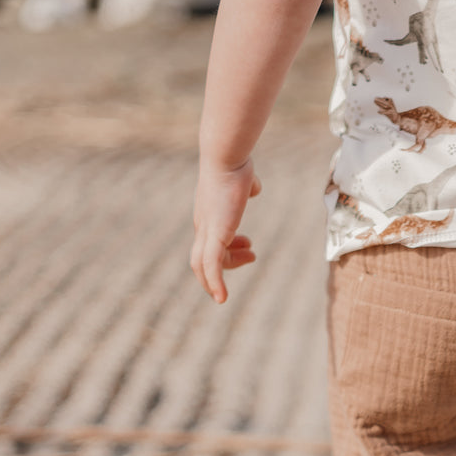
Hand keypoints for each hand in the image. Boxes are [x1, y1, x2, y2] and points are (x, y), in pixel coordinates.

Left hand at [190, 158, 261, 303]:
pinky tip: (221, 298)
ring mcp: (206, 231)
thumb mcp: (243, 180)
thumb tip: (253, 187)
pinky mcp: (214, 235)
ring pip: (201, 265)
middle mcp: (203, 224)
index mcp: (209, 214)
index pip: (210, 242)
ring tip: (232, 285)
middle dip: (224, 266)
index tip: (250, 246)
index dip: (229, 251)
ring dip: (216, 279)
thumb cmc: (236, 163)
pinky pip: (211, 266)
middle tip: (250, 258)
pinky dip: (214, 284)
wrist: (226, 157)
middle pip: (201, 258)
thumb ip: (246, 186)